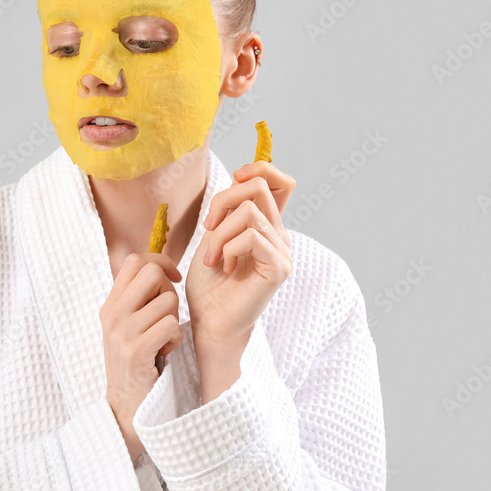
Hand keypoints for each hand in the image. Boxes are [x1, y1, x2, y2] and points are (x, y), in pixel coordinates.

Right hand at [99, 253, 183, 460]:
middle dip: (169, 290)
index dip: (160, 262)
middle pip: (151, 273)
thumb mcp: (128, 326)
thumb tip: (162, 268)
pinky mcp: (136, 350)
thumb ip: (138, 300)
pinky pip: (171, 325)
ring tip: (164, 339)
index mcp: (110, 305)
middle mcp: (112, 314)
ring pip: (167, 301)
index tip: (172, 279)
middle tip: (167, 313)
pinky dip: (176, 339)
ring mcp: (122, 332)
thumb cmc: (137, 363)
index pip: (134, 260)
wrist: (126, 407)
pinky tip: (166, 351)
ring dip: (175, 319)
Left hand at [185, 164, 295, 343]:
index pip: (281, 182)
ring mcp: (282, 251)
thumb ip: (230, 209)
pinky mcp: (278, 267)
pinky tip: (223, 267)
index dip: (259, 169)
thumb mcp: (214, 235)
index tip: (233, 182)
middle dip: (223, 200)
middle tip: (208, 228)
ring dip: (219, 233)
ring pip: (250, 212)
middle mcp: (279, 234)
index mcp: (266, 225)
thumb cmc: (208, 283)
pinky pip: (251, 237)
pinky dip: (228, 248)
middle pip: (259, 187)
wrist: (209, 320)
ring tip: (212, 257)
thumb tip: (240, 177)